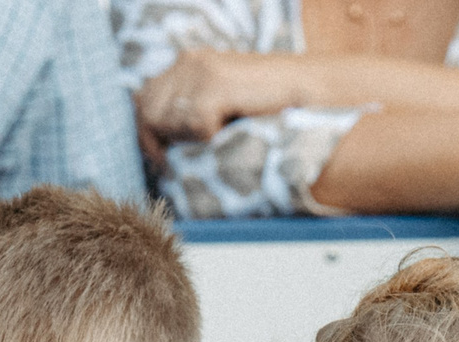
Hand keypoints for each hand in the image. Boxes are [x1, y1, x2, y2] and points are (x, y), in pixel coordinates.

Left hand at [134, 48, 299, 174]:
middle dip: (164, 141)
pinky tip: (232, 133)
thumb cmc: (273, 114)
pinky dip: (210, 137)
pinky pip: (193, 123)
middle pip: (148, 112)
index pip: (143, 101)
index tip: (163, 161)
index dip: (148, 134)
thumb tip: (160, 144)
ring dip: (189, 141)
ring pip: (167, 120)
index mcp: (187, 67)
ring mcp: (200, 70)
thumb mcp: (224, 112)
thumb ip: (193, 116)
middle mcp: (188, 63)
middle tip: (188, 160)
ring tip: (220, 141)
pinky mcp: (216, 82)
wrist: (315, 96)